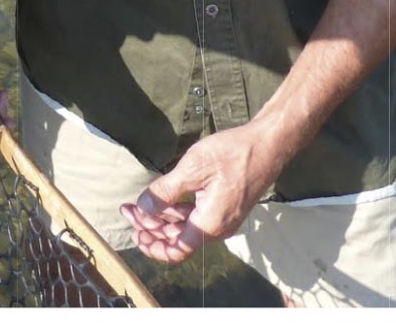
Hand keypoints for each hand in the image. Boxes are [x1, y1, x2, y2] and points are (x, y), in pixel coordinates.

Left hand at [119, 127, 278, 263]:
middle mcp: (217, 228)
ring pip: (186, 226)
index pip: (175, 250)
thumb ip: (165, 192)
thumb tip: (142, 208)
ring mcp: (222, 218)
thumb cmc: (233, 155)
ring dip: (162, 216)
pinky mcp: (224, 206)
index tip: (133, 230)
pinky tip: (162, 196)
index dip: (152, 245)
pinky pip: (196, 215)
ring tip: (138, 202)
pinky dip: (176, 209)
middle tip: (127, 208)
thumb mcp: (193, 169)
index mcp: (209, 225)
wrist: (268, 144)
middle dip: (150, 225)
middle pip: (177, 238)